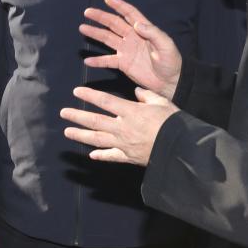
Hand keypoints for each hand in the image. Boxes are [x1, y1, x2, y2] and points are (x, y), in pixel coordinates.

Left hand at [61, 86, 178, 165]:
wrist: (183, 148)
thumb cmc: (175, 123)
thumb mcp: (163, 103)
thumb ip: (148, 96)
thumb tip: (137, 91)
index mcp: (132, 112)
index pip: (105, 101)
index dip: (90, 95)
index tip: (76, 92)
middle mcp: (123, 127)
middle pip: (95, 121)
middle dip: (77, 116)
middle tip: (63, 113)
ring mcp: (124, 143)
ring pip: (97, 139)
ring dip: (80, 135)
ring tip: (67, 132)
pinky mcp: (129, 156)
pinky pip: (112, 156)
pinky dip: (101, 155)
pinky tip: (91, 155)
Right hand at [80, 0, 182, 99]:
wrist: (171, 82)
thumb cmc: (172, 62)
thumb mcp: (166, 46)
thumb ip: (153, 33)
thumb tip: (136, 24)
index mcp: (143, 30)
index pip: (129, 14)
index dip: (119, 6)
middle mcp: (132, 38)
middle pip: (114, 24)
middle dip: (101, 17)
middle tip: (87, 12)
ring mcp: (126, 50)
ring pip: (107, 39)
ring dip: (95, 33)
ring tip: (82, 28)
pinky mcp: (123, 64)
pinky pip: (108, 61)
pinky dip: (98, 60)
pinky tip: (87, 60)